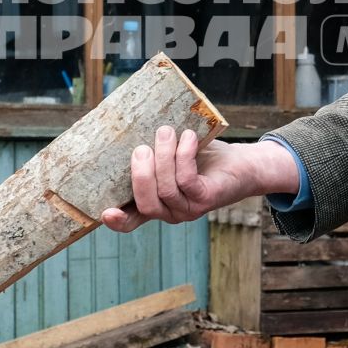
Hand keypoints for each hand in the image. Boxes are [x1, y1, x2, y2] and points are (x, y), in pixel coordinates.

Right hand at [101, 128, 297, 231]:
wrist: (242, 164)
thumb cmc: (202, 158)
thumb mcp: (172, 155)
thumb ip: (152, 152)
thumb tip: (128, 126)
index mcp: (156, 204)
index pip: (132, 221)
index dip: (118, 221)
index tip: (105, 212)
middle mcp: (170, 212)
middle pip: (146, 203)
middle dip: (141, 174)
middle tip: (143, 147)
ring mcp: (189, 209)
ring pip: (166, 190)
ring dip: (164, 157)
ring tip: (166, 132)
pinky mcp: (207, 199)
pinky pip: (187, 181)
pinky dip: (184, 156)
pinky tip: (188, 138)